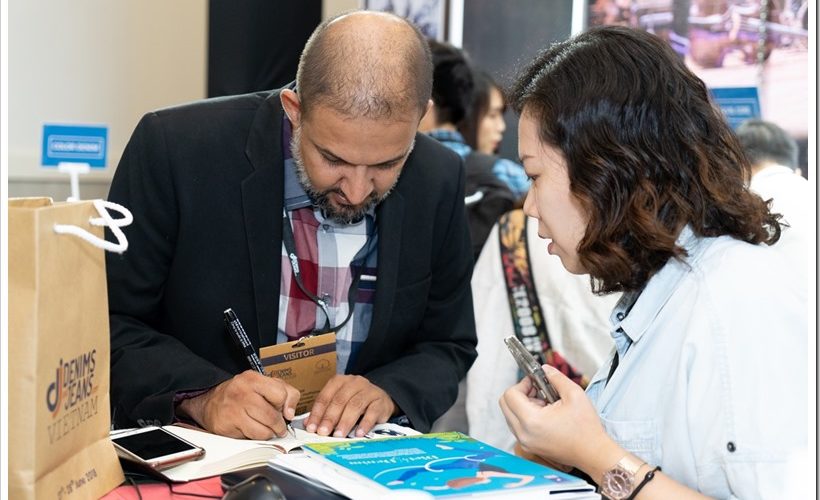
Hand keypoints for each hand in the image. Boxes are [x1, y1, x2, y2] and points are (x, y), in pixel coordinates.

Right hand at [177, 370, 299, 439]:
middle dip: (279, 426)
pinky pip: (250, 438)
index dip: (285, 405)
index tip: (283, 410)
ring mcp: (232, 410)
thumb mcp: (265, 385)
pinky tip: (252, 430)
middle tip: (279, 428)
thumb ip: (286, 393)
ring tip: (267, 429)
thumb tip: (290, 413)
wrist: (211, 403)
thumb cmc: (243, 394)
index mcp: (253, 379)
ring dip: (269, 434)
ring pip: (262, 431)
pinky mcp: (226, 426)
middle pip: (272, 416)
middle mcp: (242, 393)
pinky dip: (255, 437)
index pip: (281, 394)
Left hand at [304, 374, 396, 437]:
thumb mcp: (339, 403)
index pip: (325, 397)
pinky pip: (372, 412)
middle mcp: (354, 383)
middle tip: (323, 432)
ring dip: (345, 422)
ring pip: (355, 405)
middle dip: (330, 418)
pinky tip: (359, 433)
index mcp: (339, 381)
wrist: (381, 398)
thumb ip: (325, 411)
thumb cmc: (355, 402)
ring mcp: (369, 390)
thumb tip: (308, 425)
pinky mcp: (380, 401)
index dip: (317, 413)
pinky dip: (365, 423)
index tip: (311, 428)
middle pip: (339, 400)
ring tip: (339, 435)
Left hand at [499, 365, 620, 474]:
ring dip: (523, 405)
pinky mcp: (529, 446)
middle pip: (505, 404)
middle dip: (520, 393)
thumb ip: (556, 378)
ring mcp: (525, 442)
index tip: (535, 381)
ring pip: (510, 415)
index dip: (522, 383)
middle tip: (539, 390)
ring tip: (546, 404)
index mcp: (531, 421)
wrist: (593, 454)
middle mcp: (524, 434)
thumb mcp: (574, 394)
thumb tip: (545, 370)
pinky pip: (517, 426)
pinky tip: (546, 414)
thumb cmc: (586, 430)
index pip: (510, 395)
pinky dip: (526, 417)